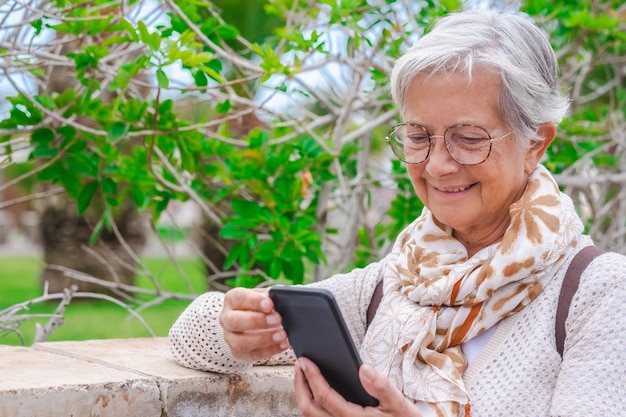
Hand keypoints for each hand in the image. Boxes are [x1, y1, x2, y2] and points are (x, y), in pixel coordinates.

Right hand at [219, 287, 289, 361]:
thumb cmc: (259, 306)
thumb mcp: (264, 297)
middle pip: (234, 321)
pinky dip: (270, 350)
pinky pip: (252, 354)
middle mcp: (226, 318)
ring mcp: (230, 337)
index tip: (270, 304)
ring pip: (240, 342)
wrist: (252, 321)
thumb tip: (283, 299)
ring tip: (282, 335)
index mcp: (232, 299)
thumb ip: (271, 297)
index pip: (239, 298)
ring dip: (263, 339)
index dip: (254, 301)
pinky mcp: (238, 353)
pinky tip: (282, 344)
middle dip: (257, 321)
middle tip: (278, 319)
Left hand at [294, 357, 421, 416]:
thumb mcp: (399, 403)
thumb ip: (382, 386)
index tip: (305, 361)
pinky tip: (314, 390)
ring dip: (303, 395)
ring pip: (311, 416)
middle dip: (300, 385)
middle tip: (298, 365)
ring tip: (303, 375)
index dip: (312, 378)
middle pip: (309, 409)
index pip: (325, 398)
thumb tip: (363, 369)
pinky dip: (312, 404)